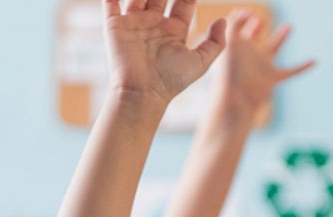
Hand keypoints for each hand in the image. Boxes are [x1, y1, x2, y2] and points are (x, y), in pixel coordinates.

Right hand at [103, 0, 226, 104]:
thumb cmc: (171, 81)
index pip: (184, 2)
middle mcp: (154, 25)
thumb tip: (223, 20)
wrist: (141, 92)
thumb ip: (215, 42)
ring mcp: (134, 24)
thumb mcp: (200, 62)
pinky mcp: (115, 26)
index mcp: (173, 31)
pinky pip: (110, 3)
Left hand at [210, 10, 312, 120]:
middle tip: (259, 20)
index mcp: (236, 45)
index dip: (241, 18)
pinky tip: (314, 61)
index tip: (248, 12)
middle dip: (256, 26)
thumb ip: (234, 25)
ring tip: (289, 26)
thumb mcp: (230, 43)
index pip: (238, 27)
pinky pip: (291, 71)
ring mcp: (261, 66)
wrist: (236, 101)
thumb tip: (242, 10)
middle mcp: (249, 54)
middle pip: (254, 36)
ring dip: (281, 37)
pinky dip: (303, 67)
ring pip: (274, 48)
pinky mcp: (272, 78)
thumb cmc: (229, 74)